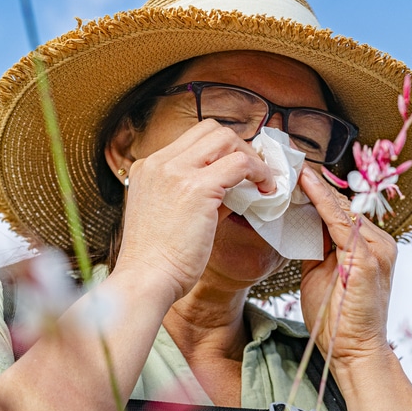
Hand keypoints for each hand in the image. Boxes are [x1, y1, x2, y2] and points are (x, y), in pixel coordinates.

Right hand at [113, 119, 274, 301]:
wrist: (145, 280)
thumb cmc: (157, 260)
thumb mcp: (170, 215)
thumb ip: (200, 194)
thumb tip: (237, 187)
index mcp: (147, 168)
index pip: (192, 139)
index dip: (222, 150)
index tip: (239, 168)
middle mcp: (159, 163)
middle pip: (210, 130)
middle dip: (238, 147)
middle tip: (255, 172)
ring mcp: (176, 172)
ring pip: (226, 139)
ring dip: (250, 157)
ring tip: (263, 181)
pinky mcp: (197, 188)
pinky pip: (240, 164)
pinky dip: (259, 173)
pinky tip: (266, 190)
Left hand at [297, 165, 396, 367]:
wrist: (352, 352)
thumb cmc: (335, 319)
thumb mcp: (321, 274)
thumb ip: (317, 247)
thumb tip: (298, 223)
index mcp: (371, 245)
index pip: (342, 210)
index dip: (317, 192)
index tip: (294, 173)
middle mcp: (379, 242)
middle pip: (343, 205)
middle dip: (315, 185)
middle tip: (288, 163)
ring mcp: (377, 249)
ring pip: (343, 209)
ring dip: (316, 188)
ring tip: (292, 167)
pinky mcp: (368, 259)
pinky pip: (342, 223)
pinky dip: (323, 202)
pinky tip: (307, 186)